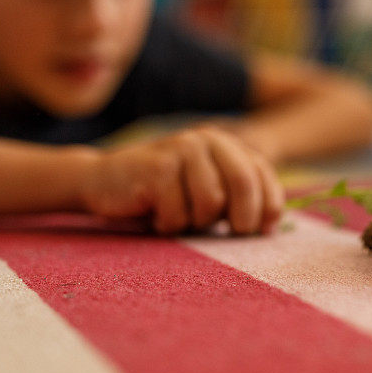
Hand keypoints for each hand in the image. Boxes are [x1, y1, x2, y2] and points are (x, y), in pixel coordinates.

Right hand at [79, 126, 283, 234]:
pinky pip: (179, 214)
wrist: (100, 181)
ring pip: (211, 204)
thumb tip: (271, 225)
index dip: (269, 207)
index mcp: (224, 143)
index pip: (263, 174)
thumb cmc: (162, 195)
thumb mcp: (205, 192)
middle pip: (245, 183)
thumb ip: (237, 198)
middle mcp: (206, 139)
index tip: (262, 231)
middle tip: (229, 233)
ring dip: (195, 223)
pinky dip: (168, 226)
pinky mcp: (157, 168)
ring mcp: (181, 149)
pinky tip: (153, 213)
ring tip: (178, 215)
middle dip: (242, 219)